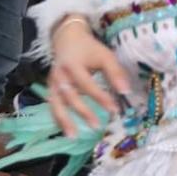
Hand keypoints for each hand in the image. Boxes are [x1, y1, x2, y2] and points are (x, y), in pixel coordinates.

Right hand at [47, 20, 131, 138]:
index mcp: (73, 65)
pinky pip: (52, 106)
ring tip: (74, 136)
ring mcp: (51, 83)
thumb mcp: (104, 55)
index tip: (114, 109)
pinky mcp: (50, 88)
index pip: (87, 84)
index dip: (100, 97)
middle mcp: (59, 75)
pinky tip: (66, 131)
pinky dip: (57, 119)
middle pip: (69, 96)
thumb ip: (115, 72)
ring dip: (64, 121)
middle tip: (97, 126)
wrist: (67, 39)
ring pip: (56, 104)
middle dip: (83, 112)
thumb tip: (126, 92)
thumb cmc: (89, 49)